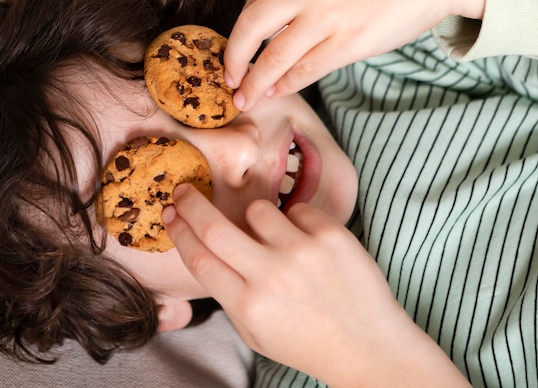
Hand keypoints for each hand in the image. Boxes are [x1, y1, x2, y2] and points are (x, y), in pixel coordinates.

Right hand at [163, 185, 469, 386]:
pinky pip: (296, 209)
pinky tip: (310, 247)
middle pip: (215, 227)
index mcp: (248, 306)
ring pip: (257, 210)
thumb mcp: (254, 331)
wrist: (369, 346)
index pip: (199, 258)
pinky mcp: (331, 235)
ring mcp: (303, 252)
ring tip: (278, 242)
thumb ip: (227, 292)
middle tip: (184, 190)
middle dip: (192, 203)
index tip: (169, 215)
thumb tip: (203, 245)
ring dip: (257, 219)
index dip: (178, 232)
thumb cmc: (307, 340)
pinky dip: (296, 222)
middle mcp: (272, 276)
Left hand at [224, 0, 484, 110]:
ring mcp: (326, 16)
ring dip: (255, 83)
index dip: (240, 34)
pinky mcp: (348, 42)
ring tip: (245, 98)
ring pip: (274, 57)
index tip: (235, 53)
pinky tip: (276, 92)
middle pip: (250, 28)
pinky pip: (305, 70)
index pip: (255, 2)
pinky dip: (286, 85)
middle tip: (228, 81)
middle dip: (234, 60)